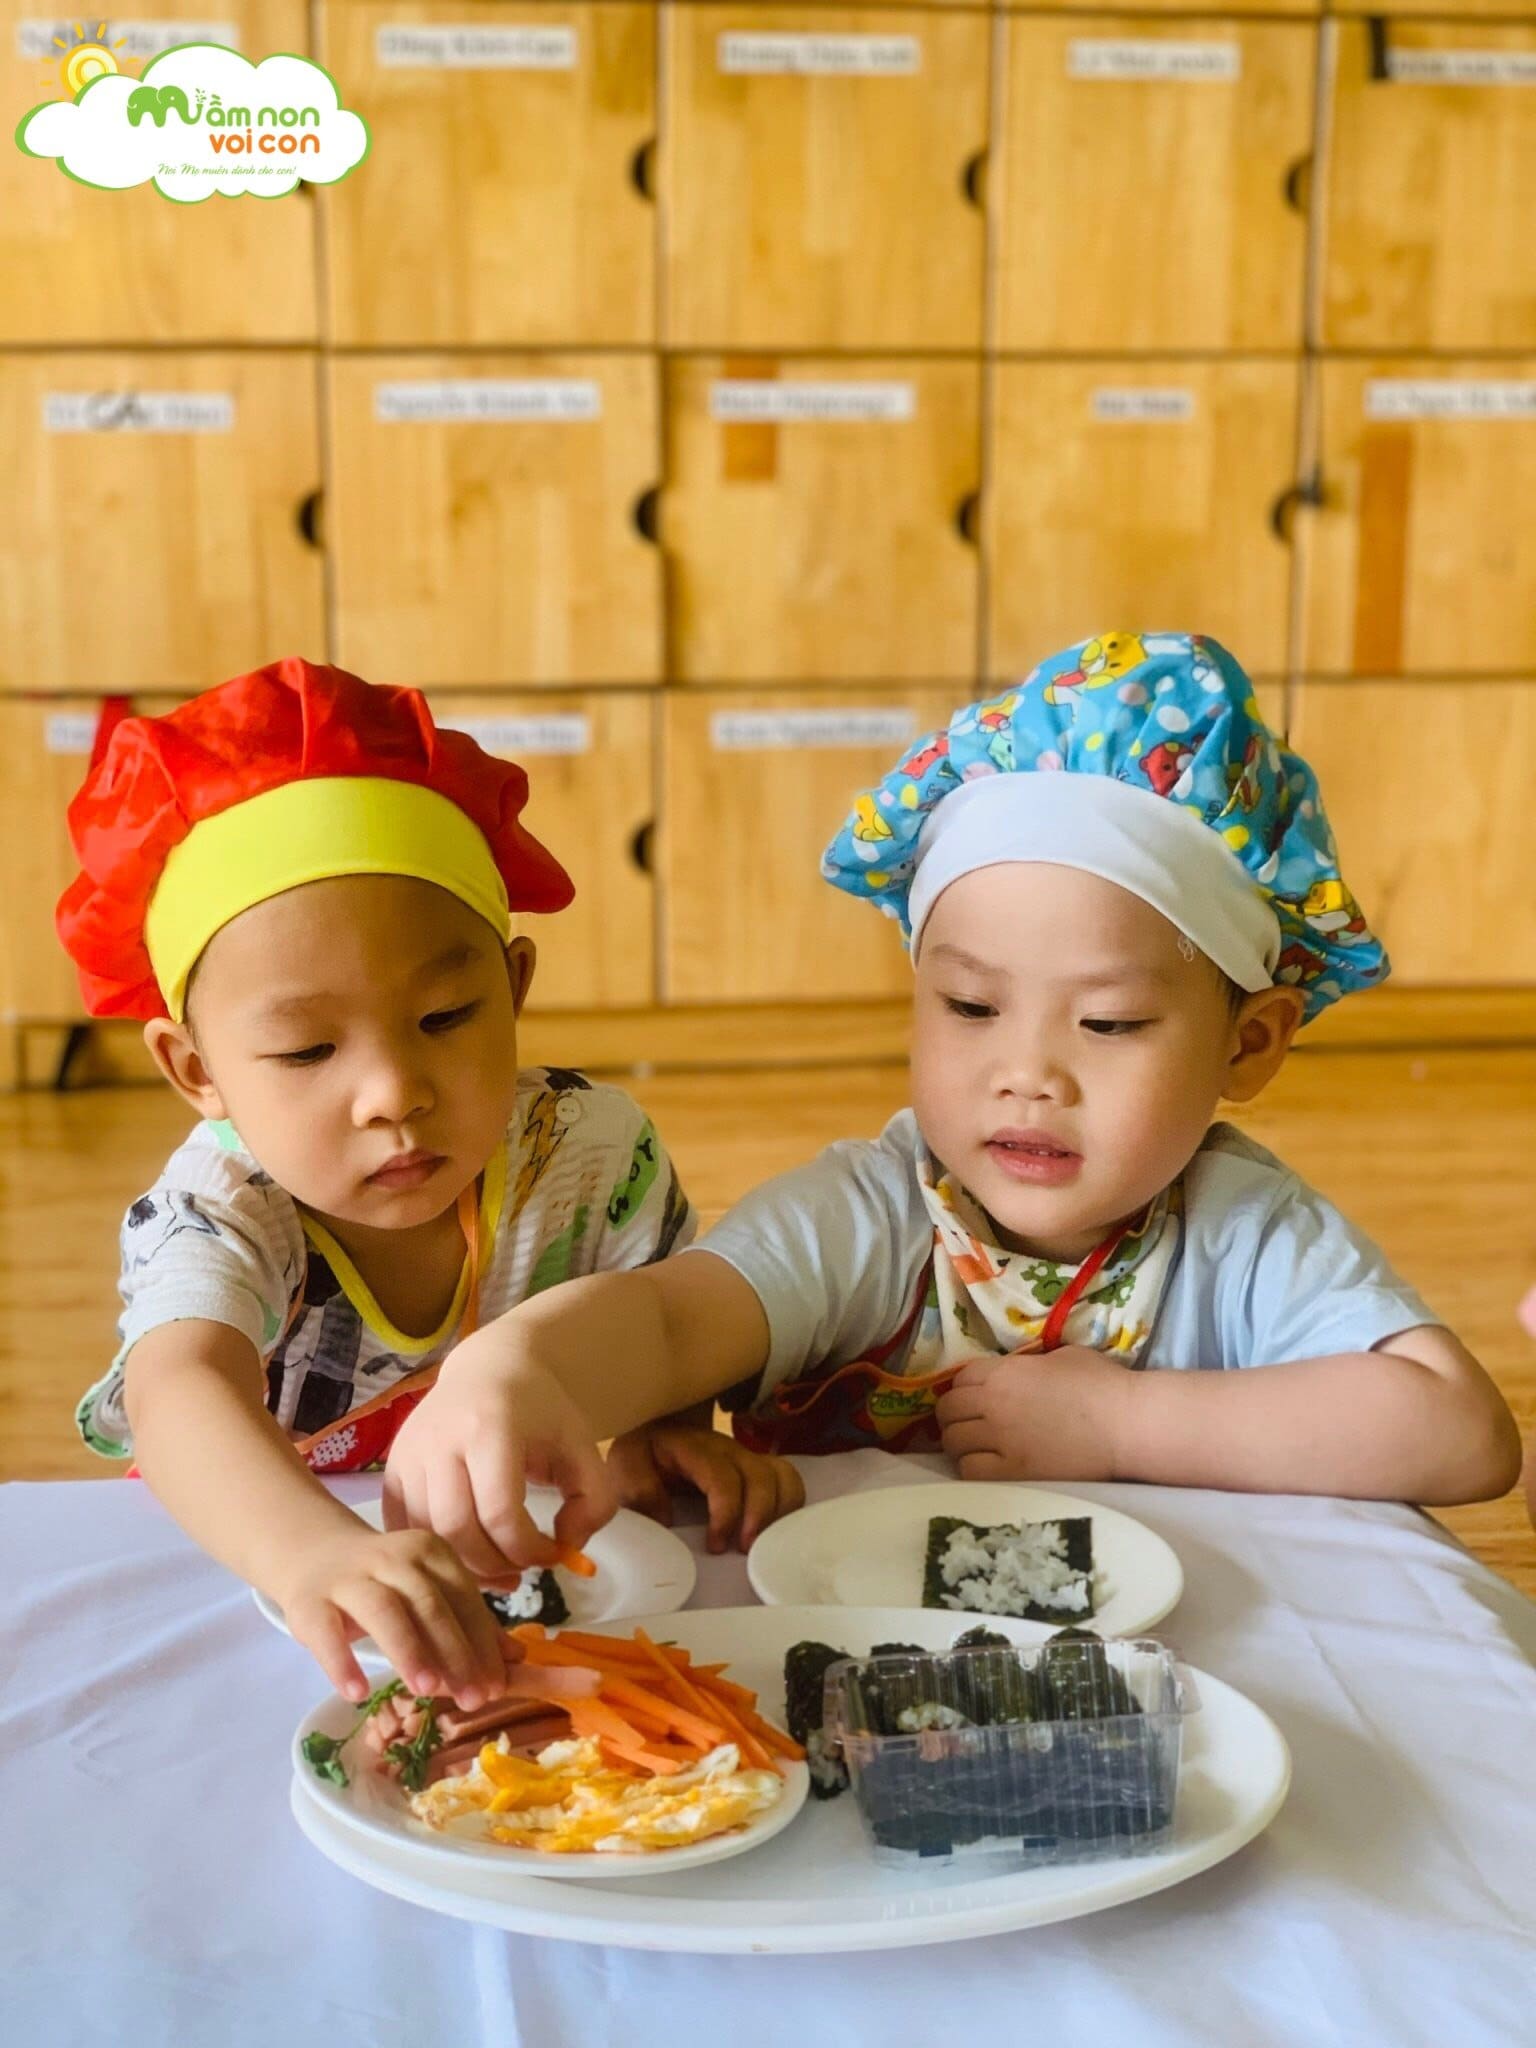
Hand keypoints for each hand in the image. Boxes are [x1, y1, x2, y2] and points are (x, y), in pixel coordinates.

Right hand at [273, 1522, 518, 1710]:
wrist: (314, 1554)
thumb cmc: (384, 1583)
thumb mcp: (428, 1593)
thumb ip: (468, 1623)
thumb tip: (517, 1658)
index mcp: (430, 1552)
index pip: (463, 1597)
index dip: (482, 1642)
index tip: (497, 1685)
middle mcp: (393, 1557)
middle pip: (429, 1603)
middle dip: (455, 1652)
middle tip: (472, 1698)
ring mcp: (349, 1577)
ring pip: (384, 1610)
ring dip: (409, 1649)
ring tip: (427, 1690)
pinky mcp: (310, 1601)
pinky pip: (326, 1632)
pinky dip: (342, 1662)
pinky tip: (358, 1693)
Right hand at [382, 1335, 616, 1585]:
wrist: (489, 1369)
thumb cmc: (539, 1412)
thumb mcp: (582, 1447)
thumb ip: (594, 1501)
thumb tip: (567, 1547)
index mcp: (490, 1428)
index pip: (500, 1513)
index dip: (529, 1550)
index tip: (552, 1554)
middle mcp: (440, 1440)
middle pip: (456, 1531)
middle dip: (494, 1564)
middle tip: (522, 1568)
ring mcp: (409, 1454)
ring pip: (426, 1535)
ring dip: (463, 1566)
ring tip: (497, 1567)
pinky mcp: (392, 1468)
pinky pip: (402, 1529)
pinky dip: (432, 1553)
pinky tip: (464, 1554)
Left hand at [607, 1420, 805, 1553]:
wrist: (653, 1433)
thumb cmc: (641, 1454)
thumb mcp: (626, 1467)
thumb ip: (639, 1490)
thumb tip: (666, 1521)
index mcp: (694, 1448)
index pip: (723, 1477)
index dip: (726, 1513)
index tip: (716, 1546)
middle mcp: (728, 1449)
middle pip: (762, 1476)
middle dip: (759, 1517)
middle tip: (744, 1549)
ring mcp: (746, 1458)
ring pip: (782, 1476)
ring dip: (779, 1512)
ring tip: (762, 1543)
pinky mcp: (756, 1469)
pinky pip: (788, 1481)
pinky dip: (789, 1506)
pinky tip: (773, 1531)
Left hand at [935, 1346, 1129, 1481]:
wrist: (1126, 1424)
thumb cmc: (1102, 1384)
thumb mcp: (1059, 1357)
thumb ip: (1026, 1365)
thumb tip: (1014, 1374)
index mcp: (1004, 1373)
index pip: (960, 1378)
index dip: (964, 1388)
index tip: (973, 1398)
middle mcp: (993, 1403)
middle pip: (948, 1410)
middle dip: (954, 1416)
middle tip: (969, 1424)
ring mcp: (1000, 1440)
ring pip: (953, 1442)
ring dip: (960, 1444)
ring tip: (975, 1448)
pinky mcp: (1012, 1472)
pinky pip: (970, 1471)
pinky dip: (972, 1468)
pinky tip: (988, 1466)